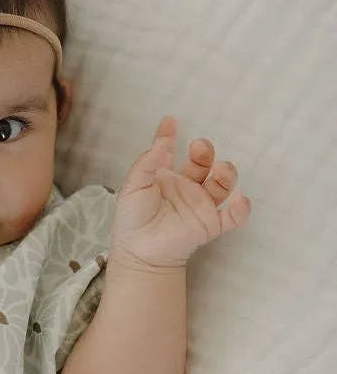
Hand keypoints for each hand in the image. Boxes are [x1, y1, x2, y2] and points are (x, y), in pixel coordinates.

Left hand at [110, 115, 250, 270]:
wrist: (138, 252)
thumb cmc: (132, 219)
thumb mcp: (133, 187)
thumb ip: (147, 164)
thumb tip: (160, 143)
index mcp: (165, 177)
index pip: (171, 152)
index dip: (169, 136)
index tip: (169, 122)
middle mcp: (186, 187)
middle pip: (203, 163)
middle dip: (204, 152)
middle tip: (199, 148)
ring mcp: (200, 205)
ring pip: (221, 184)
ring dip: (225, 174)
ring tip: (218, 171)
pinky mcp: (209, 225)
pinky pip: (232, 217)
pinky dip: (240, 210)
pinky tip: (239, 201)